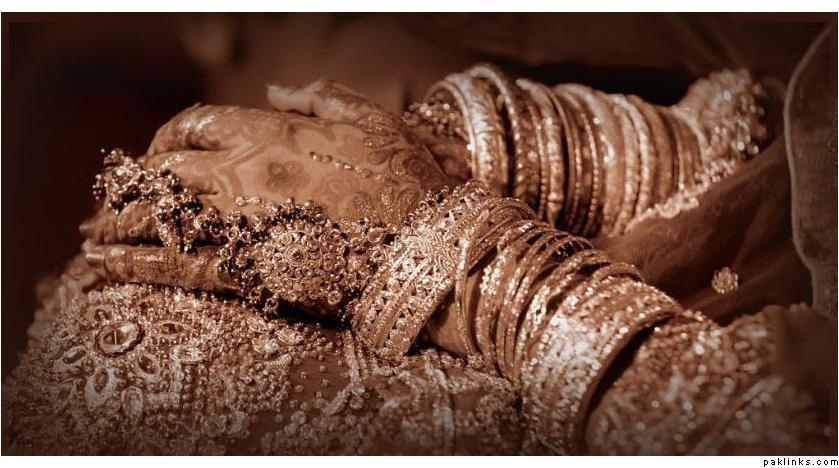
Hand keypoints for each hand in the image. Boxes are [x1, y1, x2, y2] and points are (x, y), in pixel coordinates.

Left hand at [80, 81, 448, 313]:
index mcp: (272, 133)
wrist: (426, 245)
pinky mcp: (249, 269)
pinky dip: (133, 262)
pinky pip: (175, 265)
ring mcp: (242, 221)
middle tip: (121, 195)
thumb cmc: (406, 179)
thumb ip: (320, 98)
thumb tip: (280, 89)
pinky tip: (105, 263)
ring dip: (117, 221)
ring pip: (156, 216)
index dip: (169, 134)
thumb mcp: (371, 119)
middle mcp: (245, 173)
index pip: (195, 123)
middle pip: (164, 168)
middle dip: (135, 180)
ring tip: (95, 231)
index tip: (161, 149)